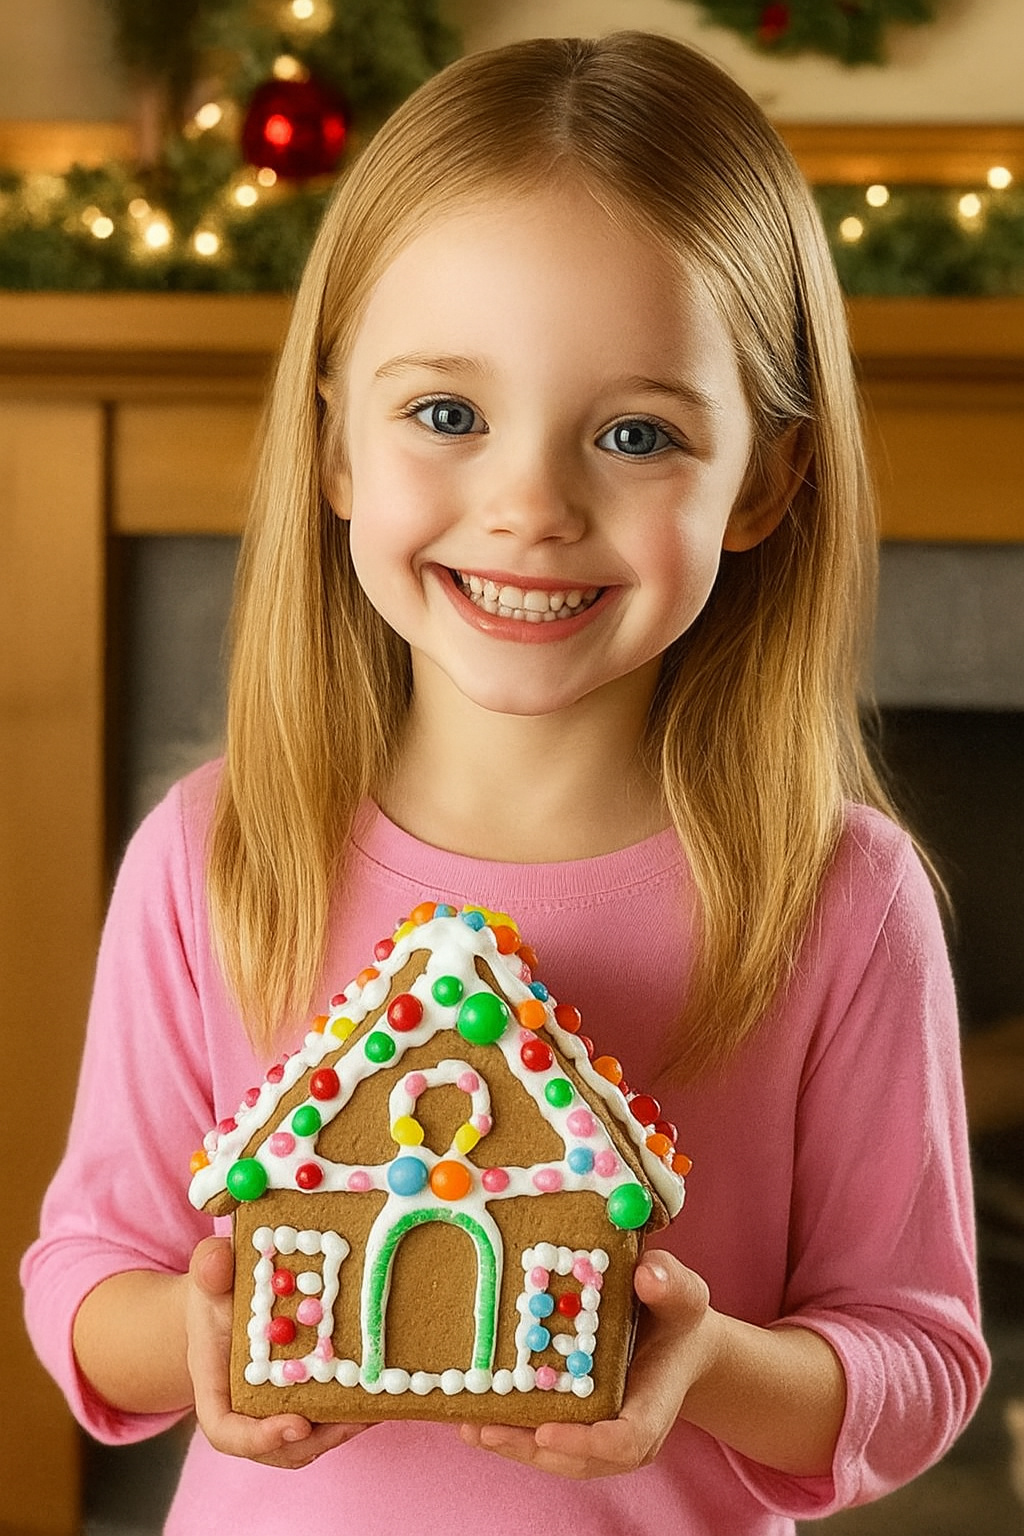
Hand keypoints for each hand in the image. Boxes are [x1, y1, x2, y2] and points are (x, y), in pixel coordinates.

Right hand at [186, 1235, 370, 1468]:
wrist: (229, 1301)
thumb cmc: (217, 1290)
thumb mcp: (209, 1272)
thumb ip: (209, 1265)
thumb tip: (219, 1262)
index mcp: (215, 1385)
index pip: (224, 1430)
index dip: (258, 1439)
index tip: (296, 1424)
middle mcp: (243, 1407)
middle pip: (274, 1447)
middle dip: (314, 1441)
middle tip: (351, 1420)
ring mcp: (271, 1408)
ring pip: (303, 1442)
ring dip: (337, 1432)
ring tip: (372, 1410)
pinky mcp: (298, 1398)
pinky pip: (320, 1420)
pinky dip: (346, 1415)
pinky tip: (377, 1393)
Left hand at [459, 1249, 716, 1478]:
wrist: (675, 1339)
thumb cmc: (677, 1316)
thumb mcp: (682, 1294)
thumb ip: (669, 1283)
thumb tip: (647, 1273)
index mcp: (655, 1406)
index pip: (625, 1440)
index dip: (585, 1442)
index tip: (546, 1430)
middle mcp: (627, 1432)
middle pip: (579, 1458)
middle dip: (530, 1448)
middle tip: (486, 1430)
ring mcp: (601, 1434)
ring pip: (556, 1454)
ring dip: (513, 1445)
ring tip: (470, 1426)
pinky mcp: (579, 1425)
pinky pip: (545, 1437)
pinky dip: (513, 1431)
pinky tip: (475, 1416)